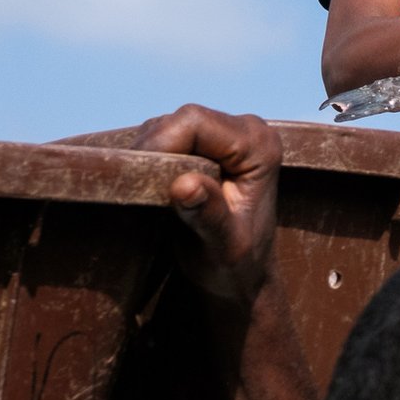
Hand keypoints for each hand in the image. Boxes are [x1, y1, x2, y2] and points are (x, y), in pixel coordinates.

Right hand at [130, 104, 281, 303]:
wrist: (240, 279)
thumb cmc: (236, 268)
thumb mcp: (225, 249)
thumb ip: (209, 216)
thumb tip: (184, 185)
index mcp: (259, 147)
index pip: (194, 122)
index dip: (160, 145)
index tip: (142, 183)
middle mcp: (248, 130)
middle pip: (179, 120)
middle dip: (152, 152)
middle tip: (140, 194)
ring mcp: (227, 133)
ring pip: (168, 126)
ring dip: (149, 157)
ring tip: (148, 196)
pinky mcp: (207, 142)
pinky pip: (165, 137)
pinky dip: (151, 160)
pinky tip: (152, 189)